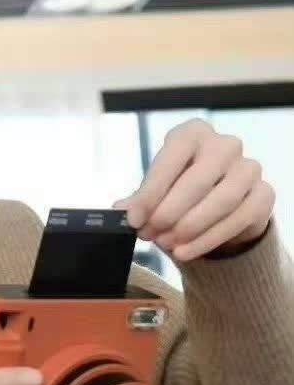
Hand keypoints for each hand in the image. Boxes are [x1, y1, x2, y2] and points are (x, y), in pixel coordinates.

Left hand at [112, 119, 274, 262]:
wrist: (222, 202)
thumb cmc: (182, 187)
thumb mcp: (160, 187)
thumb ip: (141, 198)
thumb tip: (120, 210)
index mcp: (193, 133)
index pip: (170, 158)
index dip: (150, 191)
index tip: (134, 218)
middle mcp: (225, 145)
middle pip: (197, 180)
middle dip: (169, 212)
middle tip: (149, 234)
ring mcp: (248, 168)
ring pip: (221, 201)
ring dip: (189, 227)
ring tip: (166, 244)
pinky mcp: (264, 195)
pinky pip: (238, 219)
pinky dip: (208, 239)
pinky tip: (185, 251)